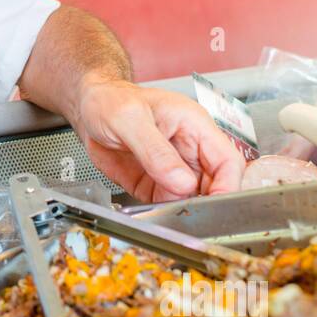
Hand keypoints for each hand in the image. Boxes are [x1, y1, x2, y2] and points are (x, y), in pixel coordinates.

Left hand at [73, 77, 244, 202]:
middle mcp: (189, 150)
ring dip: (183, 211)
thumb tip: (182, 181)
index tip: (216, 205)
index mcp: (194, 126)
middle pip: (215, 185)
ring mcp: (174, 169)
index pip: (228, 160)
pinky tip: (152, 213)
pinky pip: (168, 205)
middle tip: (188, 215)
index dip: (228, 185)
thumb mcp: (130, 119)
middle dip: (206, 203)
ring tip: (166, 214)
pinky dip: (162, 213)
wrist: (88, 109)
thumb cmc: (110, 100)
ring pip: (193, 199)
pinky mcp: (156, 184)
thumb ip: (155, 150)